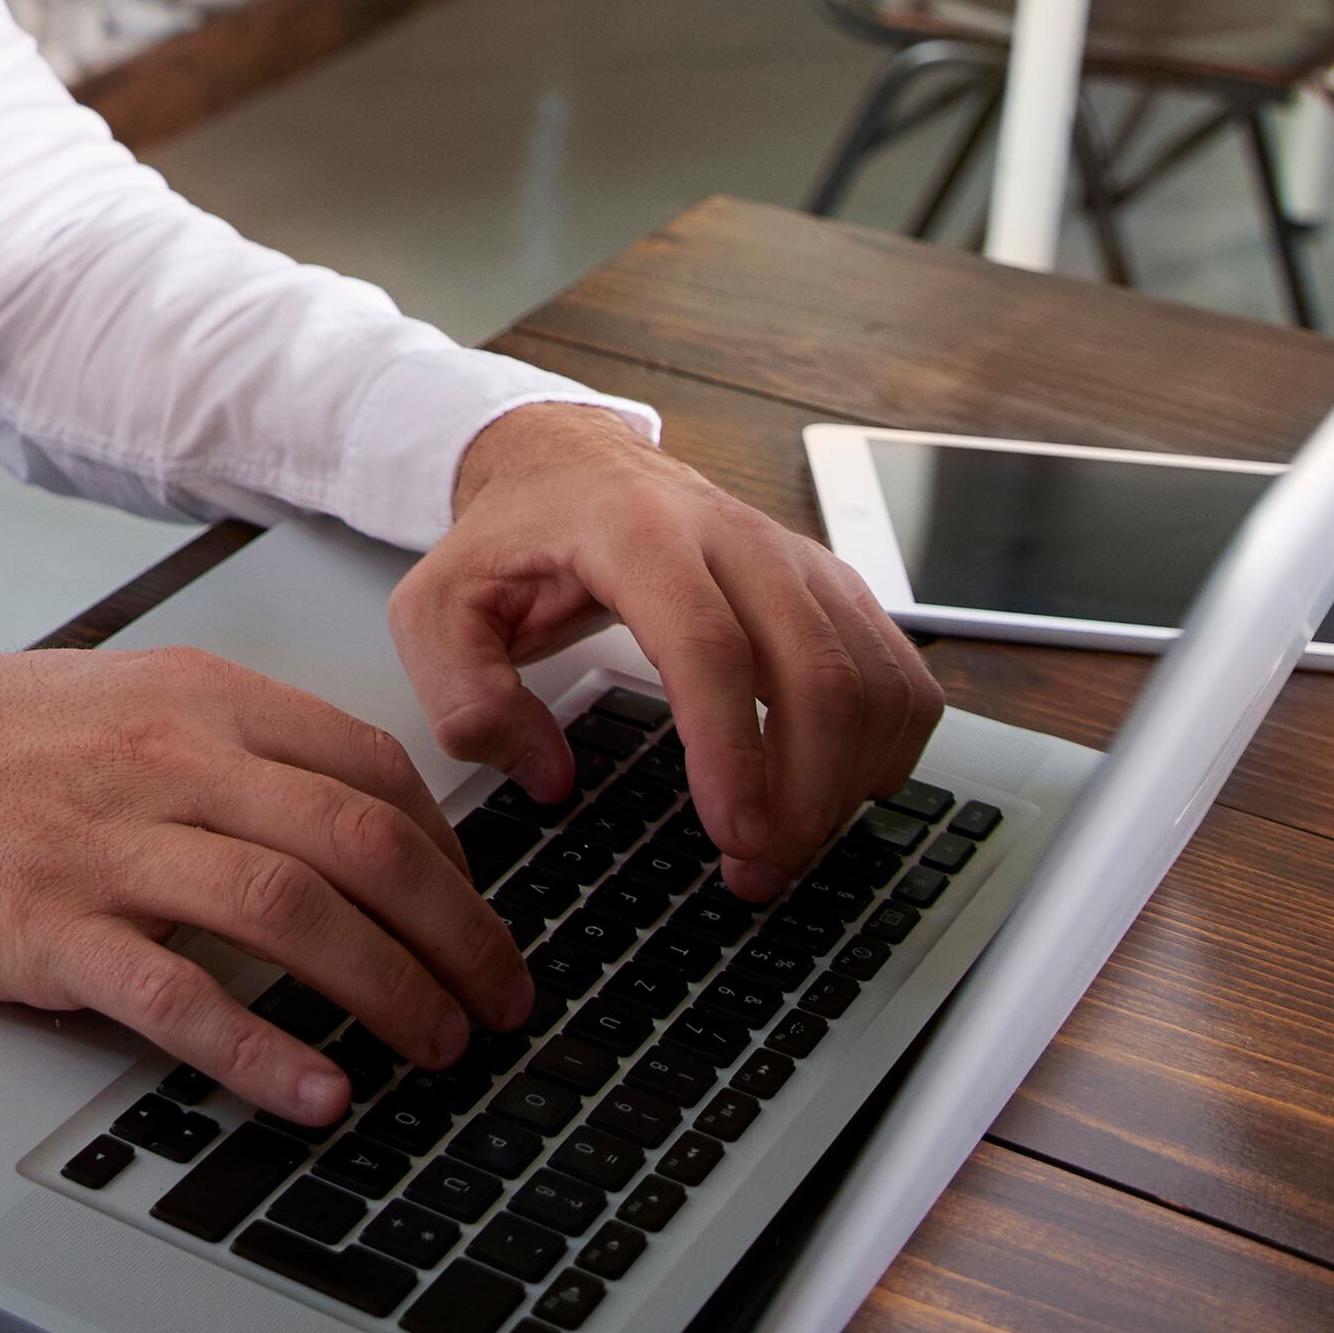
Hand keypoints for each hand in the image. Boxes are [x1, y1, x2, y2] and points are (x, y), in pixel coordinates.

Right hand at [0, 647, 534, 1131]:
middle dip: (456, 931)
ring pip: (290, 908)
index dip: (449, 851)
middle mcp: (162, 760)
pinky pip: (178, 993)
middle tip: (499, 999)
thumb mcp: (115, 699)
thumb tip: (342, 810)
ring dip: (388, 987)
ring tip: (436, 1047)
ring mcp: (104, 843)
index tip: (478, 914)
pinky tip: (317, 1091)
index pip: (366, 767)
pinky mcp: (47, 926)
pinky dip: (261, 1049)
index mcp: (192, 700)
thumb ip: (224, 744)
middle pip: (356, 840)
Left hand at [393, 401, 944, 900]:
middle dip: (801, 792)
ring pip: (869, 676)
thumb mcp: (436, 608)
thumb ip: (465, 696)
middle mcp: (733, 536)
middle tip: (758, 870)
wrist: (570, 463)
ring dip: (845, 781)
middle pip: (814, 671)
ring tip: (784, 846)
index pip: (709, 647)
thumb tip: (546, 776)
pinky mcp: (830, 584)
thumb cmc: (511, 539)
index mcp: (634, 533)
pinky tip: (838, 790)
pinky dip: (887, 744)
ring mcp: (794, 557)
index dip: (733, 750)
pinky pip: (896, 671)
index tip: (736, 834)